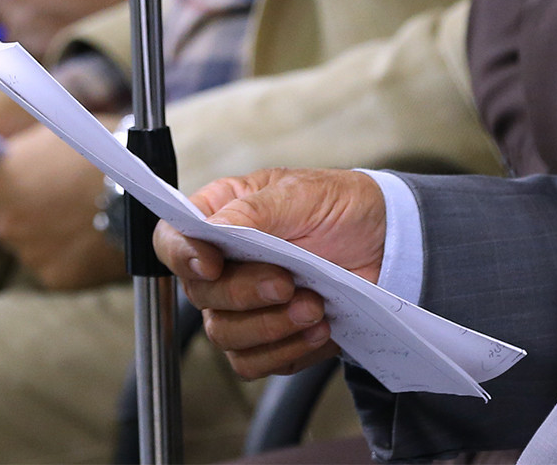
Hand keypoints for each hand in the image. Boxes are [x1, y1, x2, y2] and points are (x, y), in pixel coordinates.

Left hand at [0, 125, 123, 289]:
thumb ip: (18, 157)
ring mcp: (29, 254)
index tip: (3, 192)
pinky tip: (91, 235)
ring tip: (82, 214)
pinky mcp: (54, 277)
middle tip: (56, 199)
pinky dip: (68, 254)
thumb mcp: (52, 134)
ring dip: (47, 235)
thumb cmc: (104, 150)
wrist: (147, 191)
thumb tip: (6, 164)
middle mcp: (4, 223)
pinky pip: (53, 265)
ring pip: (30, 246)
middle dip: (23, 214)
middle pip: (1, 224)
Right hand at [152, 168, 387, 379]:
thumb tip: (212, 229)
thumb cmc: (338, 206)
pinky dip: (287, 350)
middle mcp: (223, 264)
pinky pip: (256, 363)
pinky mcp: (269, 339)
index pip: (171, 240)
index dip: (182, 255)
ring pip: (225, 335)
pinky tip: (319, 328)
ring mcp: (242, 306)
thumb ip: (253, 210)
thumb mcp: (300, 193)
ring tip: (313, 306)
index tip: (212, 263)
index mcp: (220, 216)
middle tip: (287, 282)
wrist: (385, 243)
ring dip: (270, 327)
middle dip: (245, 293)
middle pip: (201, 295)